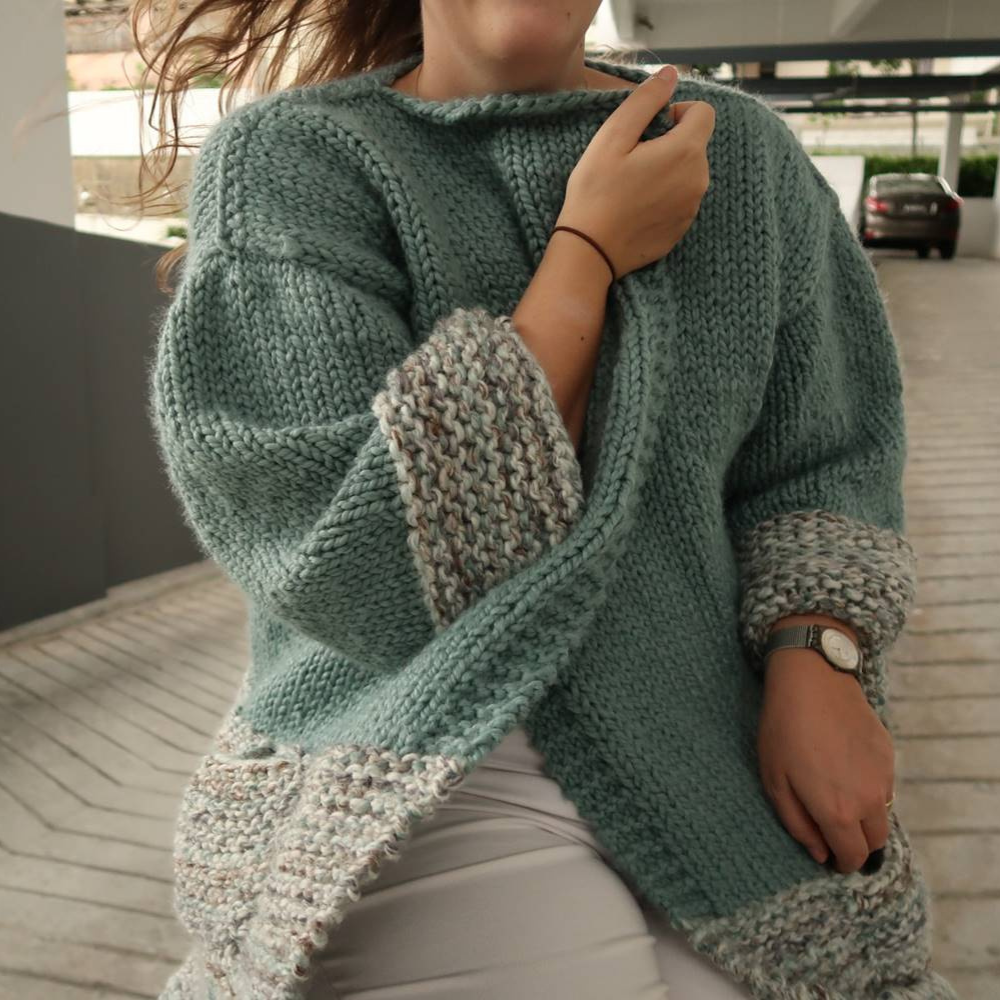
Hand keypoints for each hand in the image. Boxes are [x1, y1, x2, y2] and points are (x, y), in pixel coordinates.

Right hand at [556, 65, 715, 279]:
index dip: (676, 113)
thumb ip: (645, 100)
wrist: (591, 251)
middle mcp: (699, 179)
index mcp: (686, 151)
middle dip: (670, 143)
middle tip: (632, 161)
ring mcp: (693, 207)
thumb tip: (670, 75)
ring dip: (667, 170)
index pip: (703, 112)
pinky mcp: (682, 228)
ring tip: (633, 185)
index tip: (648, 130)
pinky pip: (681, 199)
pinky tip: (636, 207)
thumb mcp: (613, 136)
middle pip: (695, 143)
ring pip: (688, 172)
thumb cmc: (596, 192)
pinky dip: (664, 196)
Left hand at [757, 648, 894, 873]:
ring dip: (865, 817)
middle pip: (875, 841)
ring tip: (836, 796)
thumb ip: (798, 824)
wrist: (812, 681)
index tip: (829, 857)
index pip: (853, 857)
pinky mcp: (889, 754)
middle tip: (832, 829)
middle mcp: (870, 800)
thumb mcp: (775, 781)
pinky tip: (844, 768)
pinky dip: (870, 789)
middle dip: (855, 843)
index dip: (842, 863)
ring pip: (883, 814)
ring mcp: (884, 776)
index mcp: (839, 812)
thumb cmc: (784, 730)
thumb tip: (820, 853)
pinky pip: (885, 786)